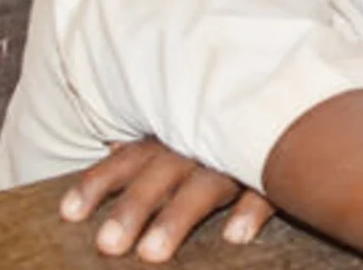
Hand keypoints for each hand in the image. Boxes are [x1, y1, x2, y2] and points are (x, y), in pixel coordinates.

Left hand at [59, 139, 274, 261]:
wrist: (293, 109)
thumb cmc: (224, 142)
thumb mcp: (184, 143)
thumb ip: (150, 162)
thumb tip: (97, 185)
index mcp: (173, 138)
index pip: (129, 159)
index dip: (98, 183)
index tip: (69, 214)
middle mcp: (202, 143)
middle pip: (160, 173)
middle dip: (134, 207)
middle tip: (108, 245)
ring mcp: (239, 155)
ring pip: (206, 183)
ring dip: (178, 216)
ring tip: (151, 254)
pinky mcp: (279, 168)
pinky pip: (266, 187)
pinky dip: (252, 209)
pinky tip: (236, 237)